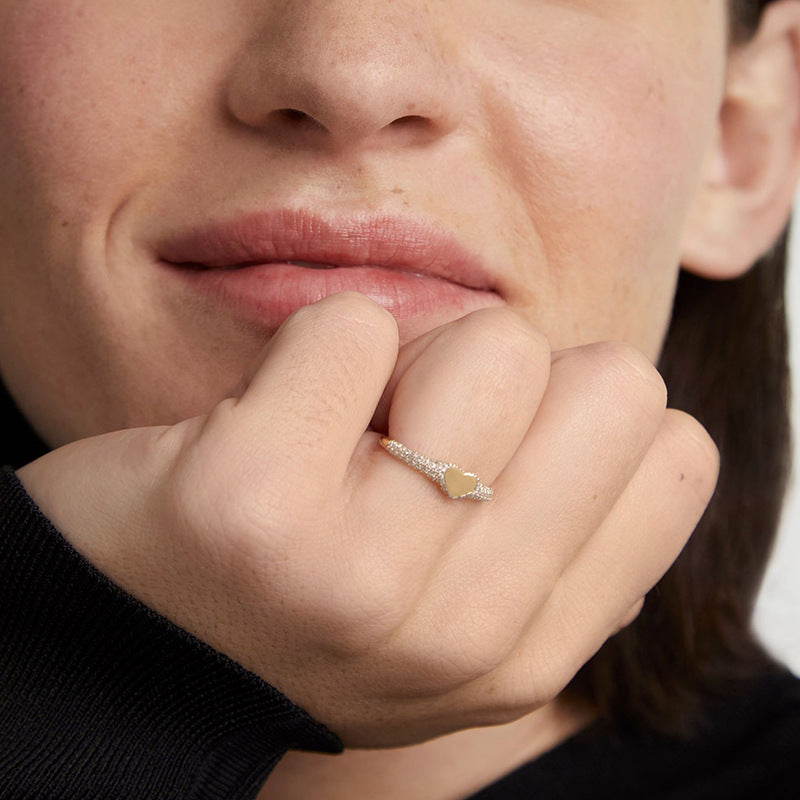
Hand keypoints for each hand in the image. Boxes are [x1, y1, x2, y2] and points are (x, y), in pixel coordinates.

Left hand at [17, 292, 717, 746]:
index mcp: (526, 652)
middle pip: (612, 379)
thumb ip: (562, 539)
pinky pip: (349, 324)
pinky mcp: (250, 500)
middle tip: (410, 435)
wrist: (124, 647)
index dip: (579, 422)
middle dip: (511, 382)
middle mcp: (464, 633)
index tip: (489, 453)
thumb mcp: (452, 610)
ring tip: (337, 435)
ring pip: (491, 339)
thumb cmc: (300, 600)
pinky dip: (310, 347)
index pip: (675, 454)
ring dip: (411, 358)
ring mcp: (358, 574)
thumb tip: (642, 427)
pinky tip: (264, 425)